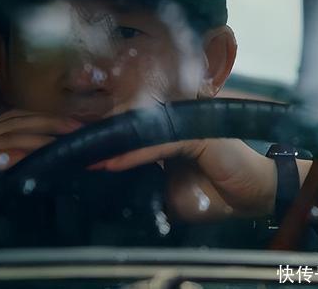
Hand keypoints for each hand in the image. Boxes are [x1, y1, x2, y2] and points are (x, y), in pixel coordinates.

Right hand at [0, 109, 81, 252]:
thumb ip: (15, 162)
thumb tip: (54, 154)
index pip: (13, 118)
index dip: (43, 117)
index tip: (71, 124)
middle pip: (11, 124)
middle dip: (46, 124)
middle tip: (74, 130)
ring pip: (2, 139)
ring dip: (35, 140)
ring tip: (58, 144)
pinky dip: (6, 157)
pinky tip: (23, 157)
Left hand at [90, 139, 317, 226]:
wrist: (253, 197)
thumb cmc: (213, 193)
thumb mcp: (169, 194)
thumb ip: (143, 183)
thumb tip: (109, 180)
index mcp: (162, 132)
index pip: (125, 129)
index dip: (98, 136)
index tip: (68, 147)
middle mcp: (172, 121)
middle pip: (127, 121)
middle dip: (96, 132)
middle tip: (64, 144)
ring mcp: (187, 122)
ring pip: (140, 128)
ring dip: (110, 144)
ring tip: (82, 156)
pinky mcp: (200, 132)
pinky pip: (162, 141)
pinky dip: (136, 152)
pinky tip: (113, 161)